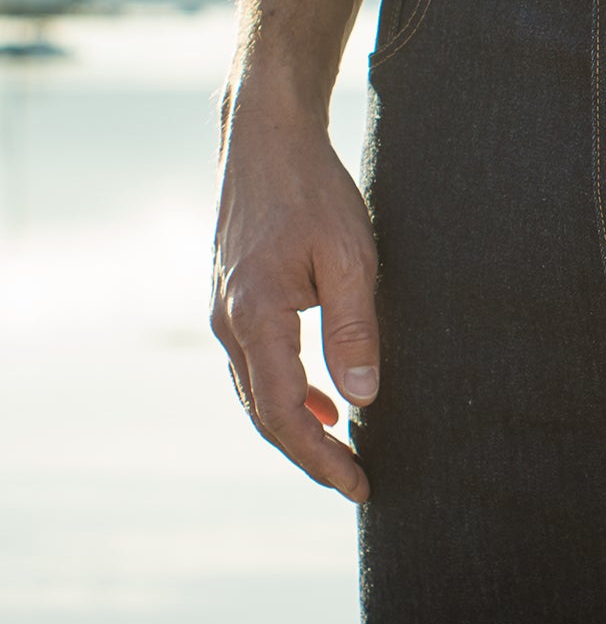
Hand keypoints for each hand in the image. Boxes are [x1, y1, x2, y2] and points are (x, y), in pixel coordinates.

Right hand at [210, 99, 377, 502]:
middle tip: (356, 482)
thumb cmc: (313, 191)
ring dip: (299, 426)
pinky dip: (289, 392)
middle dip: (310, 454)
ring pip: (258, 391)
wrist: (265, 138)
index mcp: (255, 318)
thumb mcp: (351, 258)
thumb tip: (361, 399)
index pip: (285, 413)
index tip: (358, 485)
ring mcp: (225, 311)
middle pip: (265, 412)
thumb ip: (354, 330)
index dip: (320, 457)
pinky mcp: (235, 298)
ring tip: (343, 453)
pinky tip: (324, 402)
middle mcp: (229, 322)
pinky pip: (259, 363)